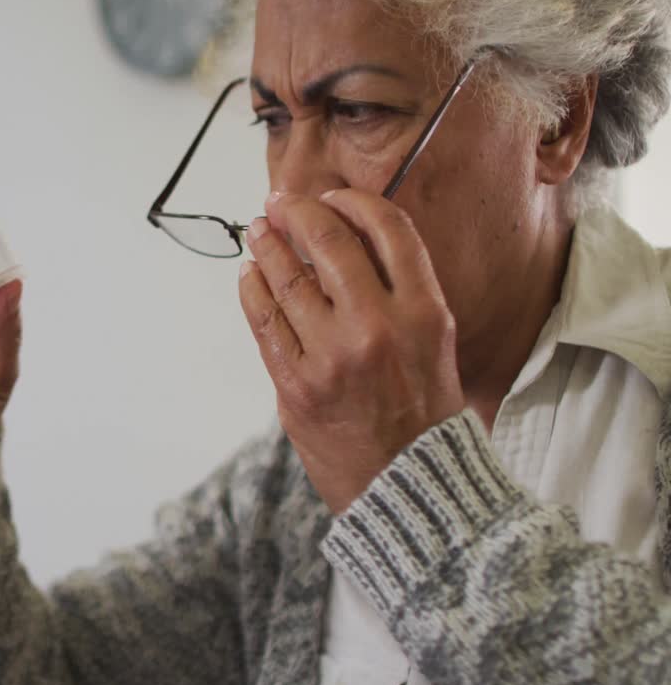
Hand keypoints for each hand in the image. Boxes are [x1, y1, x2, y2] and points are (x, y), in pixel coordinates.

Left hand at [237, 189, 464, 513]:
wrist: (408, 486)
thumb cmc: (423, 417)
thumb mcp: (434, 345)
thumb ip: (399, 294)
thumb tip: (348, 244)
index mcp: (424, 312)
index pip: (387, 229)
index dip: (352, 203)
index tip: (332, 197)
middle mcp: (378, 326)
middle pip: (328, 242)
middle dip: (298, 212)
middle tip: (281, 203)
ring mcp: (332, 355)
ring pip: (287, 278)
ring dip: (266, 246)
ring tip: (259, 232)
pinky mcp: (295, 384)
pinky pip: (264, 321)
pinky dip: (252, 289)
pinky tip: (250, 275)